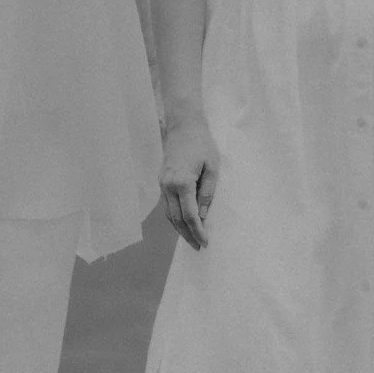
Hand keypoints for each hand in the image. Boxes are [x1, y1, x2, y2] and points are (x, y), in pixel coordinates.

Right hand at [159, 115, 217, 249]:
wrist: (183, 125)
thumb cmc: (202, 144)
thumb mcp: (212, 168)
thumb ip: (207, 193)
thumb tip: (203, 216)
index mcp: (182, 182)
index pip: (190, 215)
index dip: (198, 231)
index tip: (205, 243)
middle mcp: (168, 185)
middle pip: (176, 219)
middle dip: (187, 235)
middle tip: (198, 247)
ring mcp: (162, 183)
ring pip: (169, 214)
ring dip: (179, 228)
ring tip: (192, 239)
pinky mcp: (161, 180)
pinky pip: (167, 204)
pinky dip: (175, 217)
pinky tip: (184, 222)